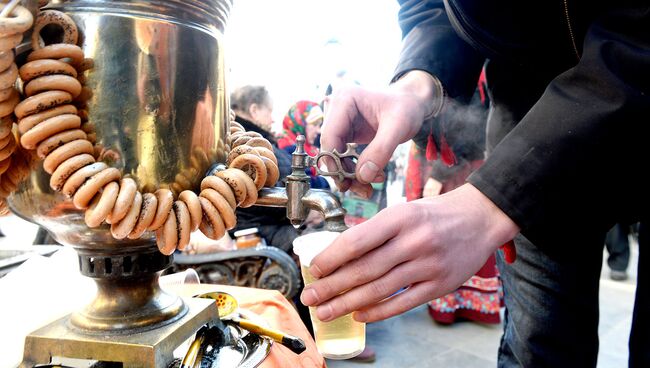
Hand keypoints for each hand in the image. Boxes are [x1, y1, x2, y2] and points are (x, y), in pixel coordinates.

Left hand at [300, 184, 518, 322]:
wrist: (481, 218)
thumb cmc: (434, 214)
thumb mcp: (403, 211)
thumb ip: (375, 232)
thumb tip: (338, 255)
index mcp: (400, 217)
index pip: (357, 241)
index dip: (331, 258)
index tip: (314, 269)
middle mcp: (414, 241)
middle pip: (364, 270)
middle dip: (331, 287)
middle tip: (310, 298)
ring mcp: (428, 265)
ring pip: (379, 290)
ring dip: (347, 304)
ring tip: (326, 312)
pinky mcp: (439, 285)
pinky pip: (402, 303)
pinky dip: (378, 312)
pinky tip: (359, 315)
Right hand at [321, 71, 442, 196]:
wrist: (412, 104)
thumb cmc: (406, 108)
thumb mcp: (399, 127)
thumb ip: (381, 151)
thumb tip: (362, 177)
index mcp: (344, 99)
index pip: (329, 136)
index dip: (335, 162)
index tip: (350, 182)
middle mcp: (336, 109)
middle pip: (329, 148)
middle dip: (344, 172)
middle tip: (364, 190)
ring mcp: (339, 122)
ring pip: (334, 156)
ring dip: (349, 175)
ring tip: (370, 187)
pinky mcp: (345, 133)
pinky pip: (342, 156)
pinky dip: (354, 170)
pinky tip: (372, 176)